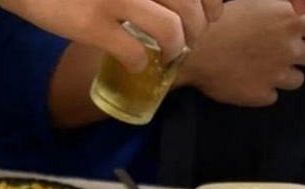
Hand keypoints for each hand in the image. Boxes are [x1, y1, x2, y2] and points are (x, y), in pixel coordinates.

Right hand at [0, 0, 223, 68]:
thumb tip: (176, 2)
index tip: (211, 12)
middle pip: (190, 3)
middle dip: (198, 28)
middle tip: (190, 40)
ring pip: (171, 28)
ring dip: (176, 48)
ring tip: (170, 55)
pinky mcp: (93, 24)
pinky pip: (134, 52)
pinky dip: (141, 63)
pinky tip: (138, 65)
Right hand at [178, 0, 304, 104]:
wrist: (193, 51)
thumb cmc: (222, 20)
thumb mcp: (259, 2)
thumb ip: (285, 10)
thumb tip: (301, 15)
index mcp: (292, 20)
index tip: (303, 35)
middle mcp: (289, 48)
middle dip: (303, 53)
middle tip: (281, 51)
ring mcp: (276, 75)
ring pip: (297, 80)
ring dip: (285, 74)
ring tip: (263, 67)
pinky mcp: (261, 95)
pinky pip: (273, 96)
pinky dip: (264, 90)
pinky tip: (248, 80)